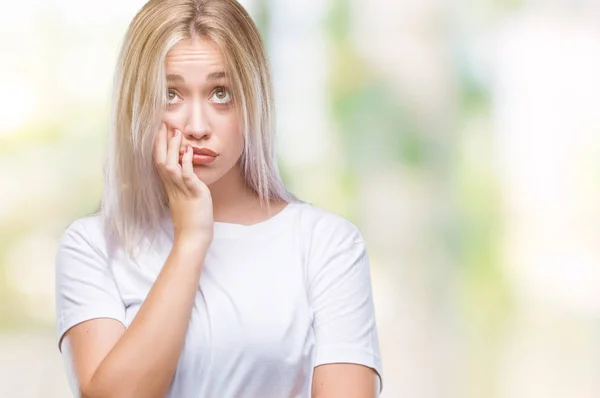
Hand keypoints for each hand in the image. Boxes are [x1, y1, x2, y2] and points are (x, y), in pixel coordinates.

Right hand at [153, 123, 213, 244]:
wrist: (194, 237)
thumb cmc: (191, 220)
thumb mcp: (184, 199)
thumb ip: (182, 185)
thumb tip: (185, 174)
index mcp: (169, 187)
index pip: (159, 162)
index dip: (158, 146)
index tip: (159, 131)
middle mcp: (172, 186)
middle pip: (160, 160)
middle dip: (160, 142)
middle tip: (162, 124)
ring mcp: (181, 190)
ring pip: (170, 165)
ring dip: (172, 148)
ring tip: (175, 132)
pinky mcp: (193, 194)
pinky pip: (187, 175)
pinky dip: (186, 162)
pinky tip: (188, 151)